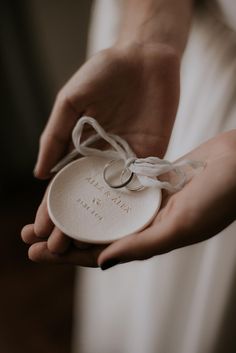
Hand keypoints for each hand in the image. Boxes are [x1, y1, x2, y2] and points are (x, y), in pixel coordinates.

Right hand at [21, 43, 179, 264]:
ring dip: (98, 221)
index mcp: (81, 147)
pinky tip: (119, 227)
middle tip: (57, 248)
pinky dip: (130, 205)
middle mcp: (103, 159)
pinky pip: (140, 184)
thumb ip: (55, 136)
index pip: (63, 183)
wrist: (145, 56)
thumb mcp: (71, 101)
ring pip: (110, 197)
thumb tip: (38, 173)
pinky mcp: (150, 156)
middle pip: (85, 197)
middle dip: (71, 221)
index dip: (51, 206)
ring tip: (82, 246)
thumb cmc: (104, 73)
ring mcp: (127, 160)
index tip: (38, 228)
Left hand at [22, 130, 235, 267]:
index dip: (68, 255)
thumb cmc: (220, 197)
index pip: (101, 253)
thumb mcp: (181, 226)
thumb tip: (101, 264)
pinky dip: (94, 189)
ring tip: (44, 212)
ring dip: (73, 212)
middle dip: (62, 235)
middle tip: (28, 234)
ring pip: (101, 211)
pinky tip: (74, 186)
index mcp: (150, 240)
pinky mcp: (146, 181)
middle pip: (94, 233)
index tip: (38, 252)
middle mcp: (144, 224)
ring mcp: (144, 202)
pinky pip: (114, 188)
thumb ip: (142, 246)